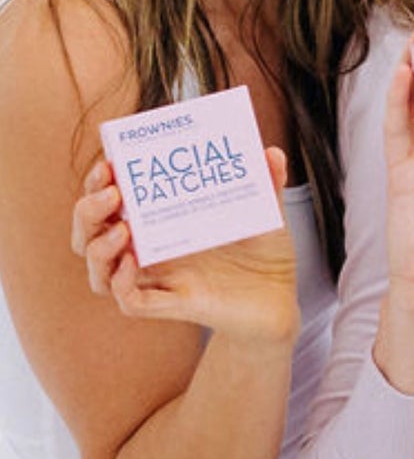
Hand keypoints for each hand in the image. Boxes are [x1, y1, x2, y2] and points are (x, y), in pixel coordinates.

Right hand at [70, 152, 298, 347]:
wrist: (282, 295)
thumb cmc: (264, 251)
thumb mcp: (267, 210)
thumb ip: (268, 181)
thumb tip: (272, 153)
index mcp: (163, 221)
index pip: (110, 203)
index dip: (98, 183)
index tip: (108, 162)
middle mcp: (152, 250)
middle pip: (90, 234)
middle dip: (87, 211)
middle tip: (112, 193)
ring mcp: (160, 279)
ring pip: (99, 272)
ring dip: (97, 249)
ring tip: (122, 229)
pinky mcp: (174, 305)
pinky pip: (130, 301)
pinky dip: (122, 284)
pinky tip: (132, 263)